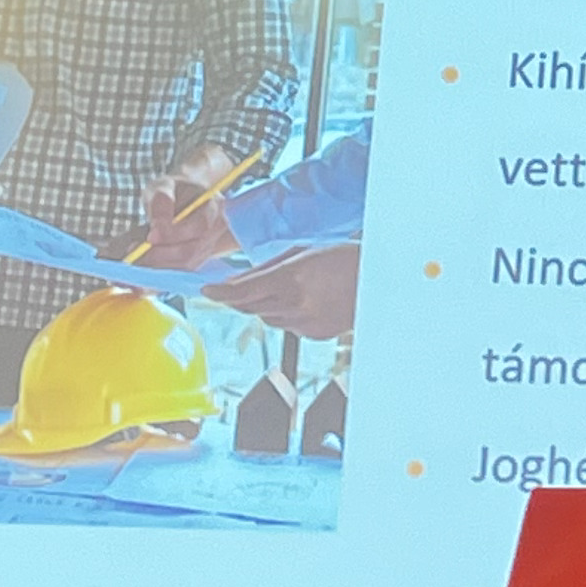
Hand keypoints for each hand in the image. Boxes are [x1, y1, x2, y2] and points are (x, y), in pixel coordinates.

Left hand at [140, 144, 245, 268]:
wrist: (189, 200)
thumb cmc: (175, 191)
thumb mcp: (166, 185)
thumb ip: (161, 201)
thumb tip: (155, 228)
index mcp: (214, 207)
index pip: (199, 226)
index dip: (174, 234)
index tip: (150, 236)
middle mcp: (216, 232)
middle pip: (190, 251)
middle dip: (159, 256)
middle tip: (132, 256)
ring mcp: (208, 250)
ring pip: (183, 267)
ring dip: (155, 269)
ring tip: (130, 265)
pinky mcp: (196, 263)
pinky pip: (177, 274)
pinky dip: (157, 276)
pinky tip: (137, 274)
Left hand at [194, 245, 358, 340]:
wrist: (379, 281)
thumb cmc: (345, 259)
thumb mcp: (301, 252)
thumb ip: (266, 268)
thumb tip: (238, 280)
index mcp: (290, 279)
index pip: (241, 291)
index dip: (219, 293)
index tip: (207, 291)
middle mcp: (295, 304)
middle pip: (248, 307)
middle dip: (239, 297)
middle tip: (235, 288)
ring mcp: (304, 323)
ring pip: (265, 318)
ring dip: (264, 305)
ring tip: (285, 290)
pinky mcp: (313, 334)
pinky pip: (286, 326)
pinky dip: (285, 315)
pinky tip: (303, 301)